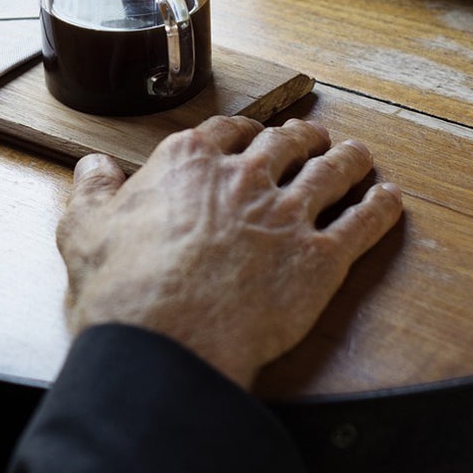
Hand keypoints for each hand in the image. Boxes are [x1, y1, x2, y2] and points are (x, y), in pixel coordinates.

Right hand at [57, 116, 403, 388]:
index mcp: (189, 163)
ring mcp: (288, 215)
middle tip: (313, 138)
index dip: (245, 132)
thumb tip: (94, 166)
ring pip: (332, 172)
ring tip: (359, 155)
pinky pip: (363, 223)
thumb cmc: (123, 289)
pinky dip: (380, 208)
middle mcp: (244, 178)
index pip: (228, 131)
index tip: (253, 134)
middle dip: (303, 137)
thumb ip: (93, 190)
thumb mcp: (84, 229)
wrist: (167, 340)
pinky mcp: (321, 260)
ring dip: (350, 160)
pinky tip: (389, 200)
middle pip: (287, 143)